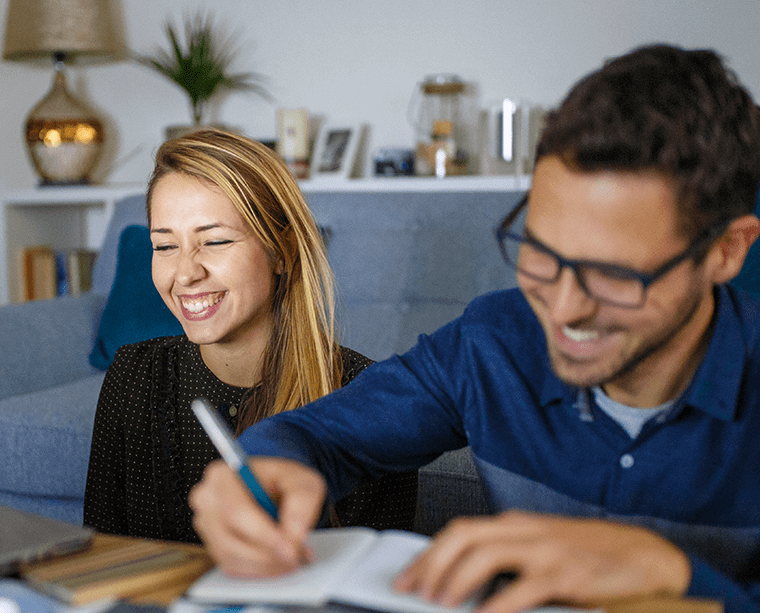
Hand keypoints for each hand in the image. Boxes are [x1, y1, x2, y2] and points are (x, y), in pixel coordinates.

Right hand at [189, 458, 325, 577]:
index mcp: (223, 476)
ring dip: (265, 565)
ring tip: (292, 558)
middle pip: (231, 539)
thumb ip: (301, 502)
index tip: (289, 550)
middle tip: (297, 557)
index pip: (237, 512)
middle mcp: (207, 500)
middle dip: (267, 554)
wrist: (276, 488)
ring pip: (231, 557)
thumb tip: (293, 534)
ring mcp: (206, 525)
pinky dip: (258, 569)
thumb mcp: (301, 481)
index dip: (264, 535)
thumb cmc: (284, 481)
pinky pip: (232, 566)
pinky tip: (277, 560)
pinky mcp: (213, 545)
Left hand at [394, 511, 690, 612]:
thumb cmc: (590, 554)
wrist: (644, 555)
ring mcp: (544, 550)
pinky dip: (498, 605)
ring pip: (485, 555)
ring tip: (439, 602)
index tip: (409, 576)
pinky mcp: (565, 573)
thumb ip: (507, 561)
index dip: (429, 553)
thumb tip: (465, 584)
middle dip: (431, 563)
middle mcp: (525, 531)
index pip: (460, 531)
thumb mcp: (542, 549)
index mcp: (515, 525)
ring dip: (456, 580)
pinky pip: (522, 589)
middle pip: (463, 536)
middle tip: (414, 591)